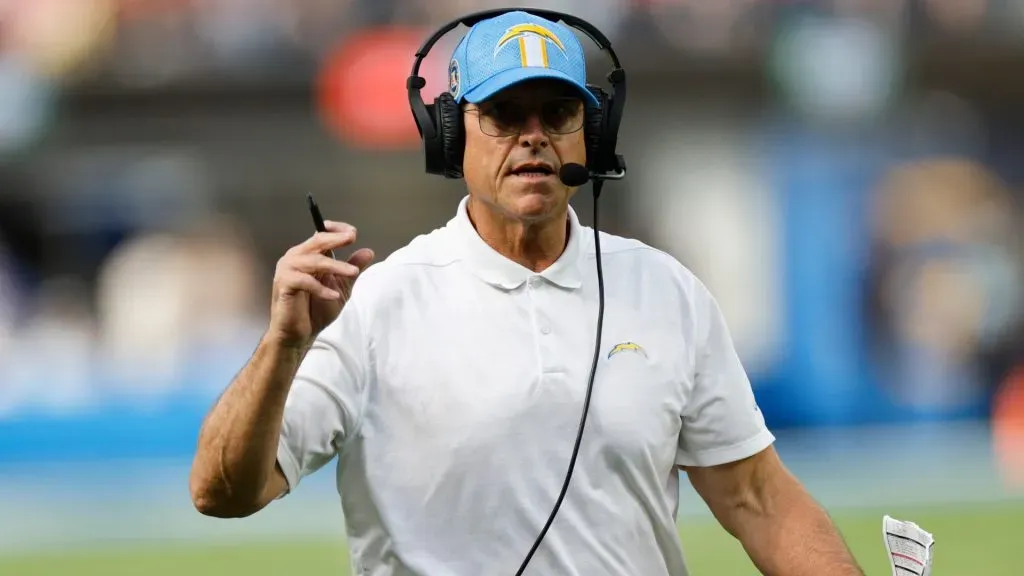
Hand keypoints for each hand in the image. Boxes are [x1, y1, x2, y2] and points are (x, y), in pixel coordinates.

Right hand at [268, 220, 373, 349]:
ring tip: (353, 272)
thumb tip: (368, 251)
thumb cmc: (316, 309)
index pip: (321, 234)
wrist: (299, 334)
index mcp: (308, 255)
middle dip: (335, 239)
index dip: (337, 230)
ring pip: (313, 260)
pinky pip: (304, 281)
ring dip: (335, 266)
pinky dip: (321, 288)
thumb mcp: (341, 286)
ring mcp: (287, 270)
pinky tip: (334, 295)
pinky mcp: (284, 285)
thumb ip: (352, 268)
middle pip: (316, 241)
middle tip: (352, 238)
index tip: (353, 233)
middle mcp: (296, 258)